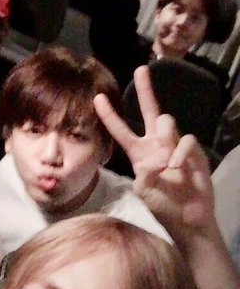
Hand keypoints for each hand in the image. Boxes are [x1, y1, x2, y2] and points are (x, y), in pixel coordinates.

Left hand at [94, 66, 215, 246]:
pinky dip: (179, 152)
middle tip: (141, 69)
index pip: (121, 130)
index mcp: (139, 152)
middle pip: (150, 111)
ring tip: (166, 165)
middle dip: (145, 89)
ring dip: (163, 138)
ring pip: (166, 121)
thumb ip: (144, 175)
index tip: (97, 98)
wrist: (186, 219)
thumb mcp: (144, 190)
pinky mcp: (192, 151)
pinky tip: (176, 168)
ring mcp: (175, 145)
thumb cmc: (162, 205)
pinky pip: (186, 139)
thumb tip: (155, 160)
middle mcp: (156, 144)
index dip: (109, 115)